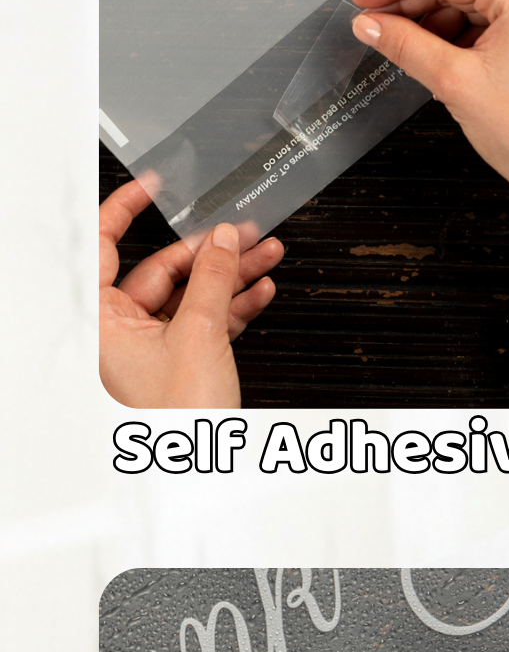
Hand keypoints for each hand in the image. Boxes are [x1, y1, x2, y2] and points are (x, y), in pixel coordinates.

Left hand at [100, 182, 283, 409]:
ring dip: (232, 274)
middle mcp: (117, 328)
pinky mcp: (179, 359)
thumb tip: (224, 240)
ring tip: (266, 254)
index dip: (125, 209)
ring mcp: (149, 345)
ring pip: (191, 294)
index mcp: (99, 317)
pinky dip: (233, 304)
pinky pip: (205, 319)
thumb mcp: (200, 331)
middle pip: (162, 270)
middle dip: (209, 250)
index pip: (101, 245)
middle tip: (243, 232)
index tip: (153, 186)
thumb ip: (214, 278)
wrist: (196, 464)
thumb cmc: (176, 415)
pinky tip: (259, 289)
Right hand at [350, 0, 508, 281]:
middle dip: (413, 3)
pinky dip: (462, 32)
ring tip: (402, 43)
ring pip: (475, 1)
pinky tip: (436, 51)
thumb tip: (372, 23)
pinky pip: (495, 19)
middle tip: (373, 20)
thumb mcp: (453, 82)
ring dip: (436, 20)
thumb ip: (404, 44)